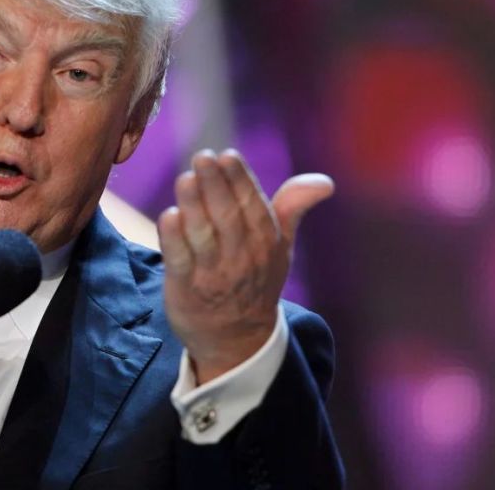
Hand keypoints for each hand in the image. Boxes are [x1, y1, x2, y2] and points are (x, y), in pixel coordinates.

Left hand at [157, 149, 333, 383]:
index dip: (240, 179)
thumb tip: (325, 182)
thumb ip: (293, 207)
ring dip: (194, 205)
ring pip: (203, 235)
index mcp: (265, 243)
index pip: (253, 206)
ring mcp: (212, 274)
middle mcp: (241, 257)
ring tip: (185, 178)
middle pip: (228, 217)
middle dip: (215, 185)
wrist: (236, 339)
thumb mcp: (279, 245)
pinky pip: (180, 260)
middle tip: (202, 157)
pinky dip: (173, 238)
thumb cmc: (255, 278)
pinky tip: (169, 215)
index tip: (227, 155)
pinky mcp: (185, 288)